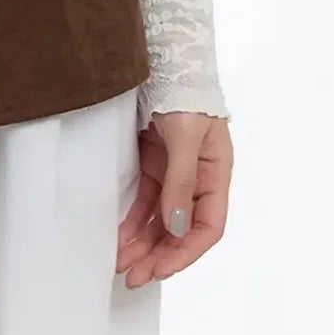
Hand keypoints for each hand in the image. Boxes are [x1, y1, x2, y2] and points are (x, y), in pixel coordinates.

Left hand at [116, 110, 231, 285]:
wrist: (162, 57)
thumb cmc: (183, 93)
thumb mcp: (185, 135)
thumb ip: (181, 181)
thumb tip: (177, 226)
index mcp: (216, 174)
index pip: (208, 226)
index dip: (186, 252)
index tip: (161, 270)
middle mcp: (196, 179)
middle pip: (181, 230)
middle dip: (159, 256)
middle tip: (133, 276)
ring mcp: (172, 173)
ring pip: (158, 220)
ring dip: (142, 244)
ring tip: (120, 266)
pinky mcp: (150, 165)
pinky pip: (142, 202)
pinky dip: (131, 222)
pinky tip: (117, 239)